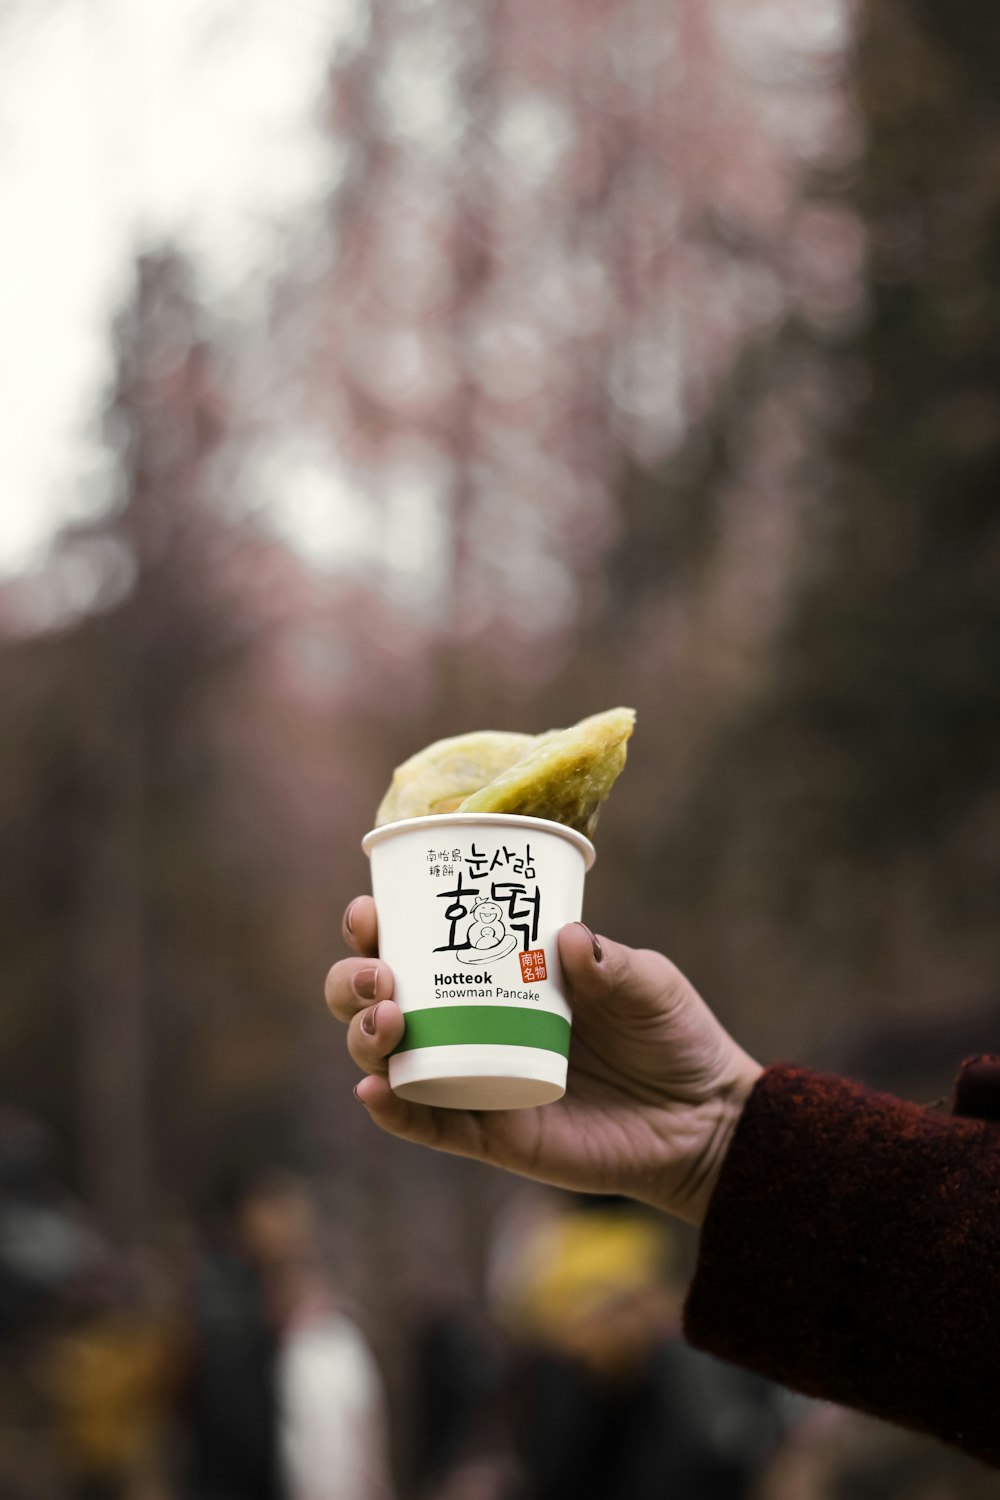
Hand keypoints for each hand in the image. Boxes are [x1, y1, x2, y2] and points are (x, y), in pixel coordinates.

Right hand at [325, 898, 761, 1224]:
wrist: (705, 1117)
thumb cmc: (669, 1034)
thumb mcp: (647, 982)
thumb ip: (611, 962)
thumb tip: (568, 938)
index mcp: (496, 973)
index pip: (415, 943)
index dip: (376, 928)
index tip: (371, 911)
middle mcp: (469, 1024)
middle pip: (375, 1002)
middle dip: (351, 983)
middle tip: (379, 974)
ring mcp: (473, 1081)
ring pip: (386, 1061)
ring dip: (364, 1038)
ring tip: (386, 1020)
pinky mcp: (491, 1135)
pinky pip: (427, 1125)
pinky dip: (393, 1111)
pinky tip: (374, 1091)